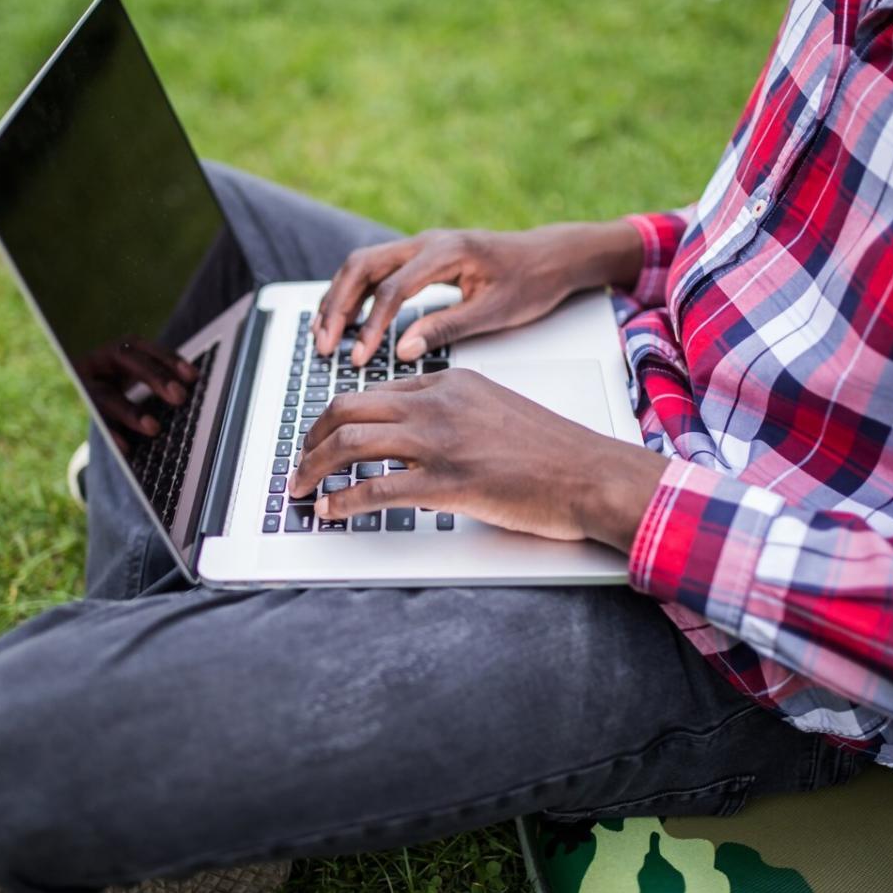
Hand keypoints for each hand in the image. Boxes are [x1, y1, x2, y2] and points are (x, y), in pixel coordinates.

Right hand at [74, 336, 197, 452]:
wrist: (74, 398)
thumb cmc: (115, 388)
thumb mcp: (132, 378)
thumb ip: (157, 380)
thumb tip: (193, 389)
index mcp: (118, 350)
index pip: (144, 348)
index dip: (168, 359)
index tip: (193, 376)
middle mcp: (98, 361)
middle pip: (127, 361)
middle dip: (155, 377)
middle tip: (179, 396)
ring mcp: (81, 384)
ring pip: (106, 395)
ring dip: (131, 411)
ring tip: (154, 428)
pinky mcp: (75, 409)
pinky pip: (93, 422)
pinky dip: (110, 433)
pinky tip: (125, 448)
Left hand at [288, 369, 667, 548]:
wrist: (593, 474)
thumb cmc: (554, 452)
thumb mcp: (497, 411)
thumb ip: (455, 415)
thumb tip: (417, 440)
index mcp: (451, 382)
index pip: (377, 391)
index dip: (341, 417)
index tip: (325, 437)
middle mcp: (439, 404)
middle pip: (349, 408)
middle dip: (312, 437)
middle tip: (299, 463)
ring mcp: (441, 442)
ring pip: (351, 443)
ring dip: (314, 468)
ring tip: (301, 489)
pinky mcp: (448, 483)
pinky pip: (376, 488)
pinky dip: (342, 500)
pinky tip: (331, 510)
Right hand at [313, 220, 642, 366]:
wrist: (551, 256)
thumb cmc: (530, 281)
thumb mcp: (494, 312)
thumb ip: (446, 328)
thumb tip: (402, 350)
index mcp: (446, 252)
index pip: (393, 289)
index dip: (372, 326)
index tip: (359, 357)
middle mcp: (426, 242)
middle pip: (363, 267)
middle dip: (337, 307)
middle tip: (324, 345)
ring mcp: (420, 246)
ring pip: (362, 265)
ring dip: (338, 299)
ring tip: (323, 336)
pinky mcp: (419, 257)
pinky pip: (374, 270)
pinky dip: (352, 294)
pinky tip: (343, 321)